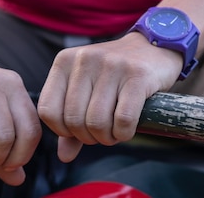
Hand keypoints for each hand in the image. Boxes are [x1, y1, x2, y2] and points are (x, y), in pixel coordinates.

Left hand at [37, 32, 182, 162]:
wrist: (155, 47)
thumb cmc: (116, 73)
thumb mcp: (89, 89)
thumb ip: (72, 121)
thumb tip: (64, 156)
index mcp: (65, 61)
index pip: (48, 110)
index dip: (62, 131)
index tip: (79, 132)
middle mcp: (86, 60)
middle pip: (74, 120)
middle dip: (89, 137)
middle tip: (102, 134)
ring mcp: (113, 65)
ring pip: (97, 122)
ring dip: (106, 138)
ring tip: (114, 134)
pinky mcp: (138, 75)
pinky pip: (123, 119)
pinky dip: (123, 134)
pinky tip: (127, 130)